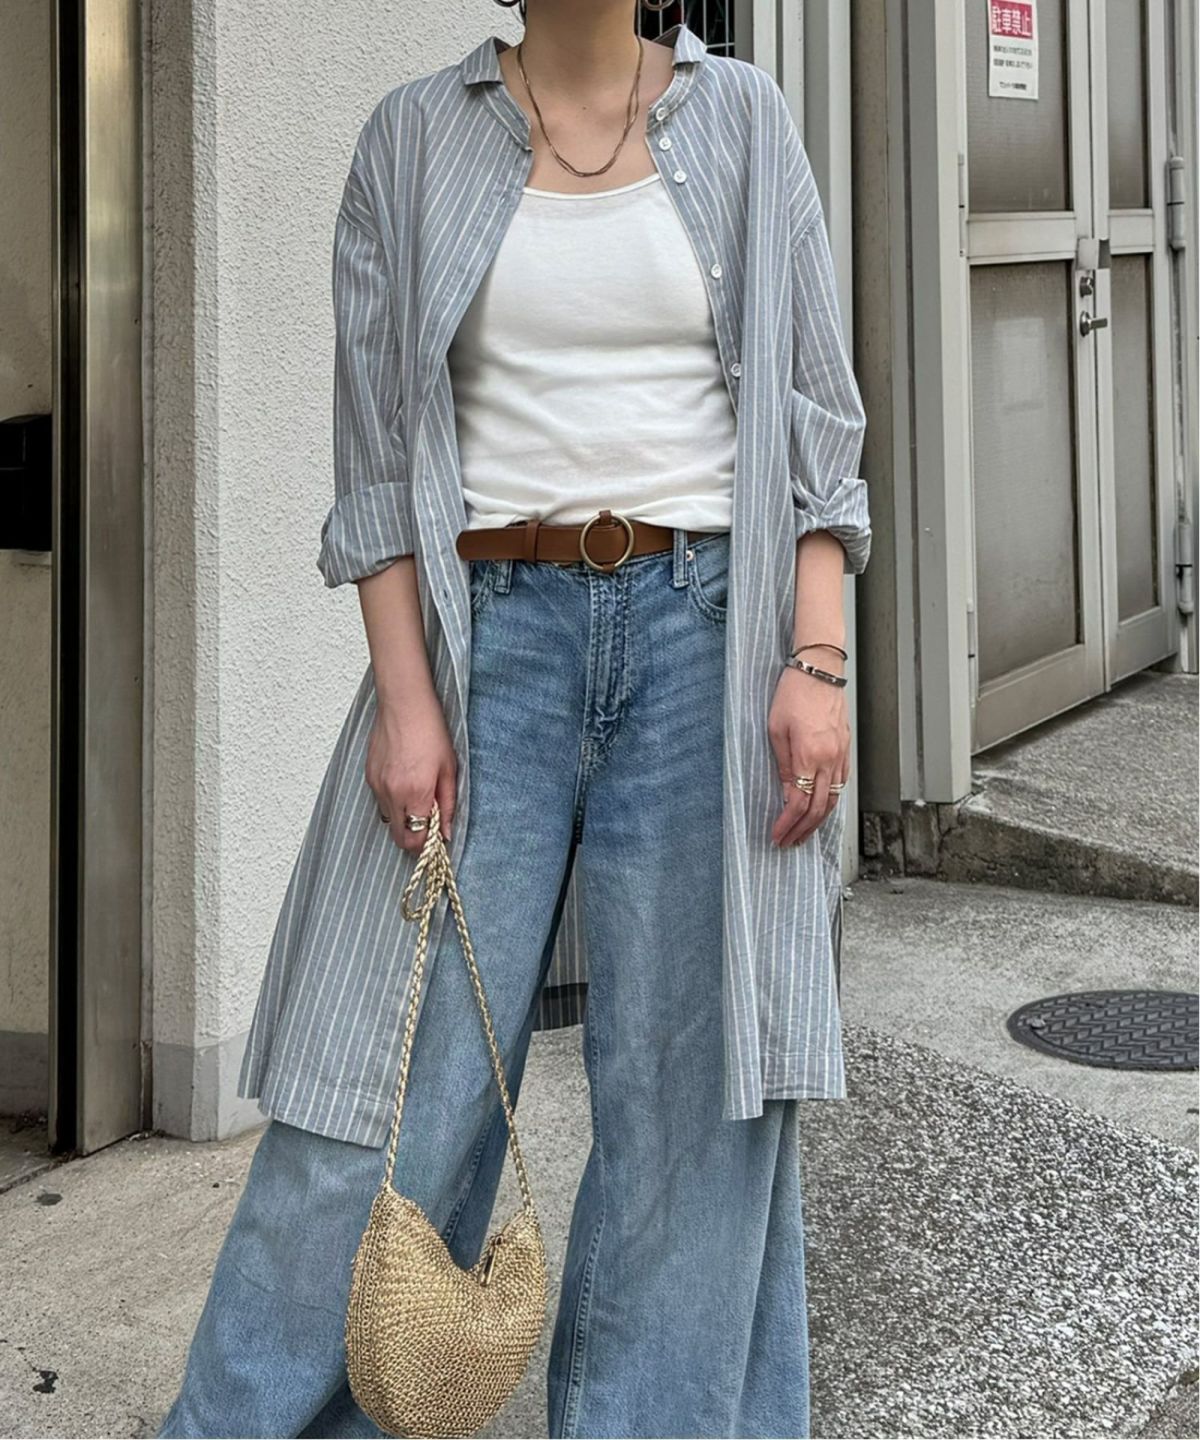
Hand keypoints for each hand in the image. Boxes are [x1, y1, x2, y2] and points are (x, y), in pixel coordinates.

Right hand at [366, 687, 457, 852]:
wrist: (404, 704)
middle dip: (414, 838)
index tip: (436, 838)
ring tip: (418, 800)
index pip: (416, 839)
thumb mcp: (449, 769)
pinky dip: (393, 802)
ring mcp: (377, 785)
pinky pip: (380, 801)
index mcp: (416, 793)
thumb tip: (446, 832)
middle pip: (399, 837)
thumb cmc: (430, 731)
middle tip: (429, 826)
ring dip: (403, 819)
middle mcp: (392, 793)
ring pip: (388, 820)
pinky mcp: (369, 776)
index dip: (427, 845)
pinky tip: (405, 784)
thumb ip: (447, 805)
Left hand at [767, 663, 849, 847]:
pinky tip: (821, 809)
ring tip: (803, 834)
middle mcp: (830, 759)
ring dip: (818, 821)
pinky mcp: (846, 748)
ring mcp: (841, 754)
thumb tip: (788, 794)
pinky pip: (841, 783)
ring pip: (834, 799)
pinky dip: (830, 801)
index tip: (777, 835)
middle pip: (819, 808)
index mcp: (810, 756)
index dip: (787, 824)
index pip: (799, 803)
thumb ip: (784, 766)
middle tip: (788, 843)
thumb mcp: (776, 730)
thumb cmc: (794, 693)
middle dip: (802, 830)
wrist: (820, 670)